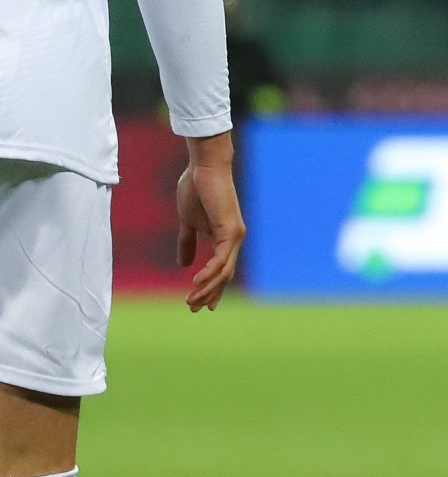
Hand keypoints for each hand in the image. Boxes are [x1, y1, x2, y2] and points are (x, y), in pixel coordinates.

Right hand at [175, 134, 245, 311]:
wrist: (203, 167)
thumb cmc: (196, 189)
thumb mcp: (187, 222)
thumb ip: (187, 242)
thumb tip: (183, 264)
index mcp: (224, 239)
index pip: (220, 270)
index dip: (211, 288)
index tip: (200, 305)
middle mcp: (234, 240)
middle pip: (224, 276)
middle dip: (209, 294)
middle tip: (194, 309)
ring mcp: (235, 236)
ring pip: (224, 272)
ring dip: (207, 289)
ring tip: (191, 301)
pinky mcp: (231, 230)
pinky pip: (221, 259)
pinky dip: (210, 273)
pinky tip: (196, 283)